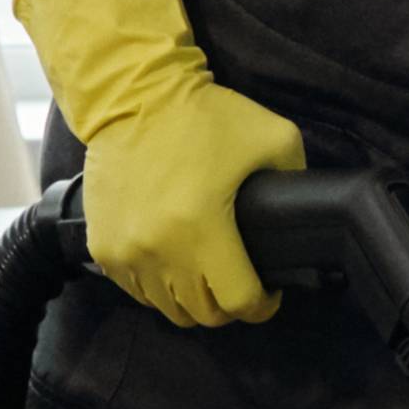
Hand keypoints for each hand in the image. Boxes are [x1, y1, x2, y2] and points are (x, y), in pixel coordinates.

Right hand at [10, 0, 296, 326]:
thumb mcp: (274, 136)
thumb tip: (307, 212)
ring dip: (191, 299)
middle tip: (238, 281)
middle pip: (203, 313)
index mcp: (203, 228)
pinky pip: (135, 290)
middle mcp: (159, 249)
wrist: (132, 94)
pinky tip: (172, 263)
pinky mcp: (102, 245)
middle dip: (229, 305)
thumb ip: (297, 178)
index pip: (239, 302)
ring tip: (206, 275)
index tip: (269, 293)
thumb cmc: (203, 116)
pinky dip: (156, 287)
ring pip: (166, 307)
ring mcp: (125, 251)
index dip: (262, 304)